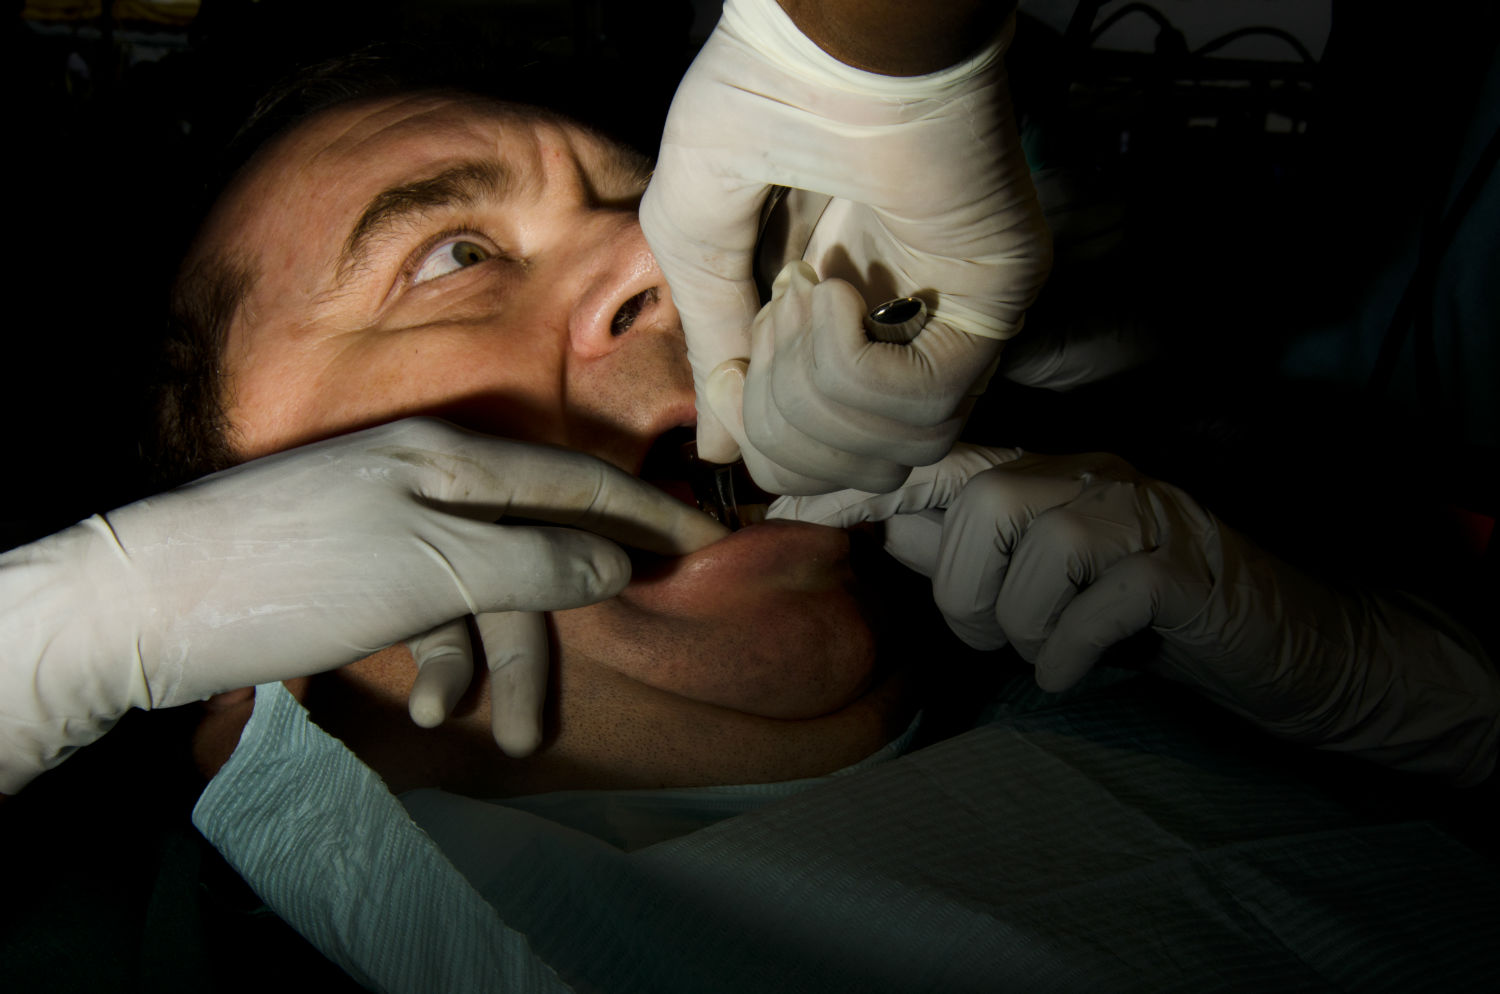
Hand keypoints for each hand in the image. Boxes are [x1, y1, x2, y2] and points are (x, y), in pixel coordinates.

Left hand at [0, 418, 725, 792]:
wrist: (145, 602)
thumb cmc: (300, 571)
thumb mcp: (433, 566)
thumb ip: (533, 561)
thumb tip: (617, 560)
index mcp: (456, 459)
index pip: (577, 482)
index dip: (647, 516)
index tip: (709, 546)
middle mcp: (433, 481)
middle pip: (531, 552)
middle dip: (550, 636)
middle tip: (558, 717)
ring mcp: (395, 525)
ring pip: (481, 592)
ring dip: (489, 664)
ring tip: (490, 736)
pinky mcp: (362, 569)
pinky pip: (430, 608)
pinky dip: (437, 656)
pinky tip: (423, 703)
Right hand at [640, 0, 1050, 493]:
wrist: (826, 36)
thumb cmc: (760, 104)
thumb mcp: (699, 242)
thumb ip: (714, 349)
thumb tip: (718, 455)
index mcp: (840, 318)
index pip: (820, 451)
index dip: (764, 441)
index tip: (738, 374)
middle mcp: (903, 333)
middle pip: (853, 471)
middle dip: (783, 422)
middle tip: (774, 316)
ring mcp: (954, 323)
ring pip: (894, 454)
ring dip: (814, 390)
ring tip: (805, 292)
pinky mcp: (994, 307)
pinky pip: (924, 410)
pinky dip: (854, 368)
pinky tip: (835, 287)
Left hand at [773, 445, 1499, 782]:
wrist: (1289, 646)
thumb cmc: (1149, 617)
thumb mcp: (1047, 584)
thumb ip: (971, 552)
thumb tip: (887, 528)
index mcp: (1046, 478)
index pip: (938, 464)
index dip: (862, 486)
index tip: (789, 513)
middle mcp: (1087, 479)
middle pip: (976, 507)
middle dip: (966, 593)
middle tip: (1006, 635)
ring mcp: (1139, 516)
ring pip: (1026, 547)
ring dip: (1020, 625)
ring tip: (1052, 650)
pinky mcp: (1180, 568)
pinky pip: (1090, 603)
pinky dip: (1069, 653)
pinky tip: (1084, 668)